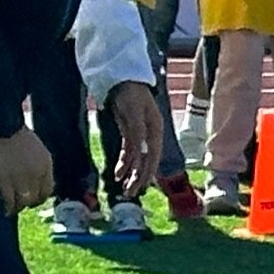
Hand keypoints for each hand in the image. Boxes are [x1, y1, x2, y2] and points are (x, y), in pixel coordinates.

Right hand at [0, 127, 53, 216]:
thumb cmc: (12, 131)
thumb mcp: (33, 146)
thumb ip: (36, 163)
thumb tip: (31, 179)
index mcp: (46, 163)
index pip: (47, 190)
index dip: (38, 197)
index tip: (30, 200)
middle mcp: (37, 173)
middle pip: (35, 198)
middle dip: (27, 203)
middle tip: (17, 205)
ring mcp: (22, 177)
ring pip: (23, 202)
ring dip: (16, 207)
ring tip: (9, 209)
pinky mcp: (6, 179)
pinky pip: (9, 201)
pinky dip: (6, 207)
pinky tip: (2, 209)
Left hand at [104, 80, 162, 200]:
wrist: (122, 79)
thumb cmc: (130, 93)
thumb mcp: (133, 111)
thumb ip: (137, 130)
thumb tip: (140, 150)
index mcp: (155, 129)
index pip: (153, 154)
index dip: (148, 170)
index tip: (141, 184)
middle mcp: (150, 134)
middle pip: (147, 160)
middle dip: (139, 177)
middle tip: (130, 193)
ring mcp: (140, 134)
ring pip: (137, 159)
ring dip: (131, 174)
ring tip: (124, 189)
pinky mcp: (130, 133)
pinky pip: (129, 153)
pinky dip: (124, 164)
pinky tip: (118, 175)